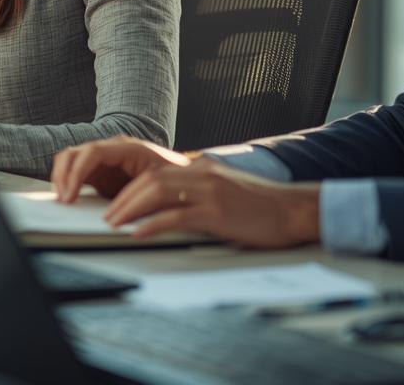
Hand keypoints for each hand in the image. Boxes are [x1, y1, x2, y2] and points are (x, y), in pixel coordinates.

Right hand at [51, 136, 190, 202]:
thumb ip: (141, 195)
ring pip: (70, 160)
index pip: (93, 152)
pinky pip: (74, 172)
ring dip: (62, 178)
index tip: (71, 195)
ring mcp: (103, 160)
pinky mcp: (98, 172)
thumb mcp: (159, 187)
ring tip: (64, 201)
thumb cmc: (172, 180)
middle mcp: (111, 149)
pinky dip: (66, 183)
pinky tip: (68, 199)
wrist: (178, 179)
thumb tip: (123, 213)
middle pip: (74, 153)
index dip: (78, 172)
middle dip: (64, 176)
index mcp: (127, 148)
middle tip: (64, 200)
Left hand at [104, 158, 320, 248]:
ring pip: (159, 192)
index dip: (131, 188)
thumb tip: (176, 207)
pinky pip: (177, 216)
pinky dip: (153, 224)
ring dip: (131, 208)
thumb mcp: (228, 192)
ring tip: (114, 223)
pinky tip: (139, 234)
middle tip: (108, 216)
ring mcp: (211, 193)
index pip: (157, 173)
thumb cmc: (264, 207)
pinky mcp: (218, 213)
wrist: (295, 210)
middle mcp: (204, 176)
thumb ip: (202, 194)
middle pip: (152, 179)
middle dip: (124, 198)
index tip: (116, 204)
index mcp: (204, 170)